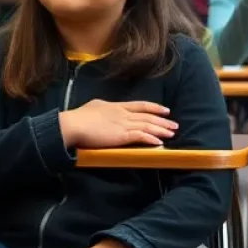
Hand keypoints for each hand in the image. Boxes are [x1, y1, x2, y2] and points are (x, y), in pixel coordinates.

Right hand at [59, 99, 176, 149]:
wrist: (72, 125)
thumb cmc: (79, 117)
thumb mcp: (94, 107)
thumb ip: (104, 109)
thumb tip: (107, 110)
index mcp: (115, 106)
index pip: (139, 105)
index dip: (153, 107)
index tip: (165, 110)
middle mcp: (122, 113)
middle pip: (147, 116)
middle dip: (162, 120)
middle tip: (175, 125)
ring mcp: (122, 124)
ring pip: (147, 126)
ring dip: (160, 130)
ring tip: (172, 133)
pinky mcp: (121, 135)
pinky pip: (141, 136)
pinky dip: (151, 139)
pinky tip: (159, 142)